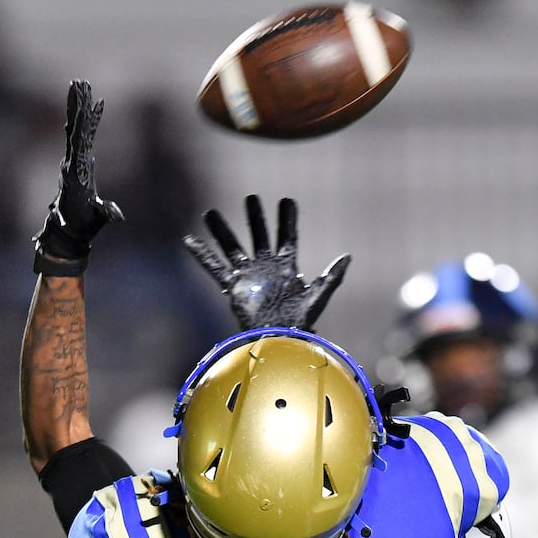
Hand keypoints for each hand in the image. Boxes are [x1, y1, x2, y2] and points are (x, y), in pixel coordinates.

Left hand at [33, 80, 124, 271]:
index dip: (86, 121)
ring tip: (81, 86)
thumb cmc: (82, 224)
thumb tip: (117, 215)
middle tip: (79, 82)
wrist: (68, 230)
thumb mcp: (96, 218)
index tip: (90, 103)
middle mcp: (72, 161)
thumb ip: (106, 213)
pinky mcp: (78, 163)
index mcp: (77, 170)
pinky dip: (88, 122)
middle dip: (79, 105)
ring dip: (80, 108)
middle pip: (76, 127)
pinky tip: (93, 109)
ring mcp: (74, 160)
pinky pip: (82, 138)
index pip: (81, 139)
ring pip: (76, 129)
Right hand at [183, 195, 350, 330]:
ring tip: (211, 212)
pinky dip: (202, 255)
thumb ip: (332, 276)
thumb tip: (347, 256)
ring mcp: (248, 277)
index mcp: (286, 268)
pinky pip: (214, 268)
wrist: (278, 340)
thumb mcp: (319, 296)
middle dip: (256, 217)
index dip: (287, 220)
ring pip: (233, 247)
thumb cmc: (299, 322)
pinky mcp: (233, 287)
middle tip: (251, 198)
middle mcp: (265, 268)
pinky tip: (190, 239)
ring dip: (222, 231)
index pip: (287, 237)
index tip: (287, 200)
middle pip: (259, 236)